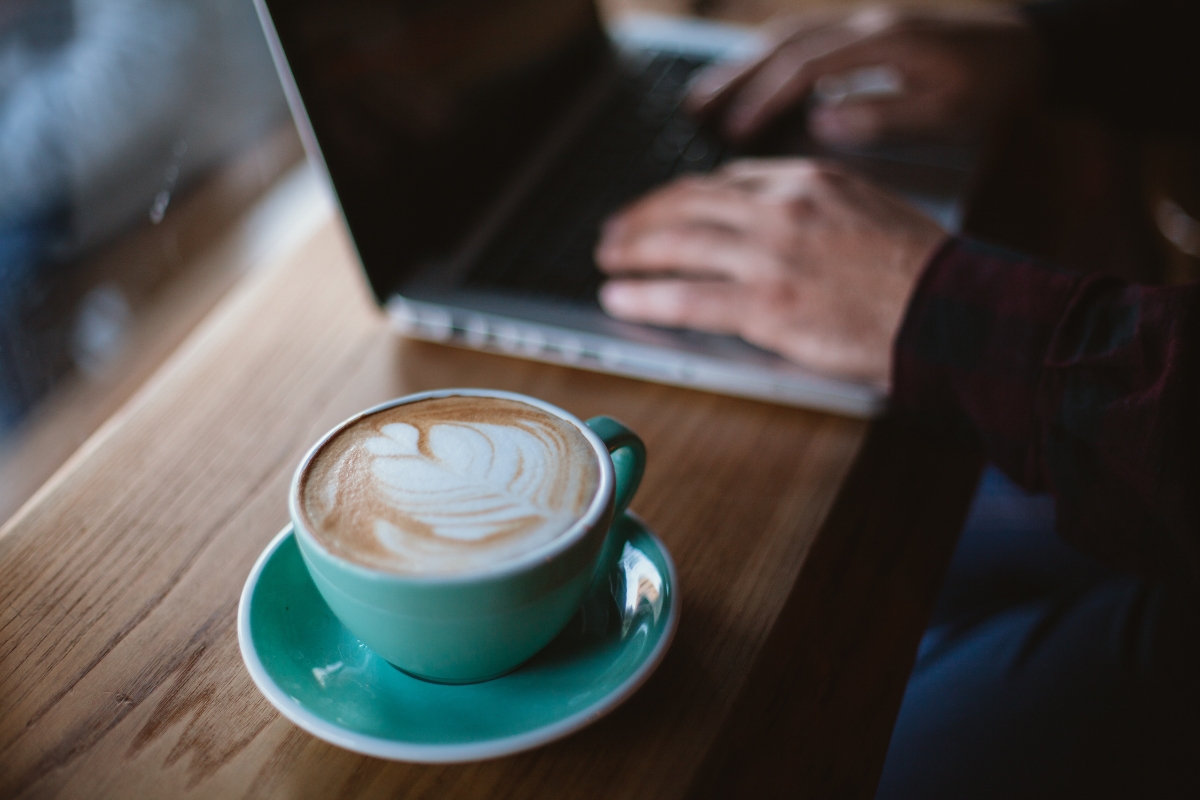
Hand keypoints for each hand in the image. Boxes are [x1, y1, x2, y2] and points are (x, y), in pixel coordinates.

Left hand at [595, 159, 946, 388]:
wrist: (949, 312)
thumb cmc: (920, 271)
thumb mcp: (867, 210)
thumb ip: (814, 206)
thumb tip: (767, 215)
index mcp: (808, 180)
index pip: (725, 181)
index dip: (683, 197)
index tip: (665, 209)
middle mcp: (781, 207)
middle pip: (689, 203)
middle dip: (643, 216)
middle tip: (615, 232)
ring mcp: (769, 255)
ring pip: (679, 244)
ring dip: (633, 251)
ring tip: (607, 261)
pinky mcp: (764, 304)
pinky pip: (687, 297)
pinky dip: (645, 297)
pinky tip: (620, 298)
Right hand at [687, 5, 1039, 144]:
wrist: (1036, 52)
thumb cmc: (999, 90)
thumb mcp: (951, 112)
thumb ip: (886, 116)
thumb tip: (821, 121)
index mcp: (885, 43)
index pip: (806, 67)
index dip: (764, 98)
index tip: (732, 129)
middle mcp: (867, 27)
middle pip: (785, 45)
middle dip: (735, 77)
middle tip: (691, 109)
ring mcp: (866, 28)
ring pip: (789, 41)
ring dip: (743, 68)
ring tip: (702, 98)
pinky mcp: (868, 39)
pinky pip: (805, 47)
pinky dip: (769, 67)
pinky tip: (750, 86)